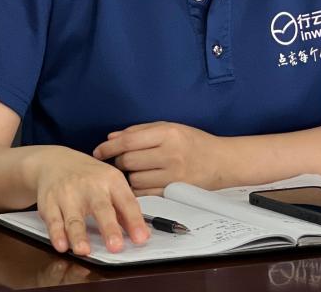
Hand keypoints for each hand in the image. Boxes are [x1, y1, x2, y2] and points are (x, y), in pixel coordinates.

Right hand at [27, 145, 149, 255]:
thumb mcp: (111, 184)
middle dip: (109, 228)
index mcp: (111, 181)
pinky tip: (61, 245)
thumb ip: (124, 208)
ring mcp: (69, 194)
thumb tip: (142, 233)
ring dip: (78, 235)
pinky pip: (53, 220)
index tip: (141, 238)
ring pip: (74, 218)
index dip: (134, 221)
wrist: (56, 161)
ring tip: (84, 250)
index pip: (126, 202)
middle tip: (116, 246)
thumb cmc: (89, 176)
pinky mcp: (50, 202)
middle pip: (101, 208)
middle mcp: (91, 186)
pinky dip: (56, 234)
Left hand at [92, 121, 227, 194]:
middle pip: (128, 161)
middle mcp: (170, 153)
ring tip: (139, 170)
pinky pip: (143, 193)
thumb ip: (140, 131)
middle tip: (123, 161)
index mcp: (168, 133)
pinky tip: (143, 182)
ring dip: (130, 176)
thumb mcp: (171, 127)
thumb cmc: (195, 142)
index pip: (128, 140)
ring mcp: (172, 174)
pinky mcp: (173, 191)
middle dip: (120, 161)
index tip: (99, 151)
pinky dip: (138, 189)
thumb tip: (112, 137)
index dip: (108, 147)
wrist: (221, 161)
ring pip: (133, 179)